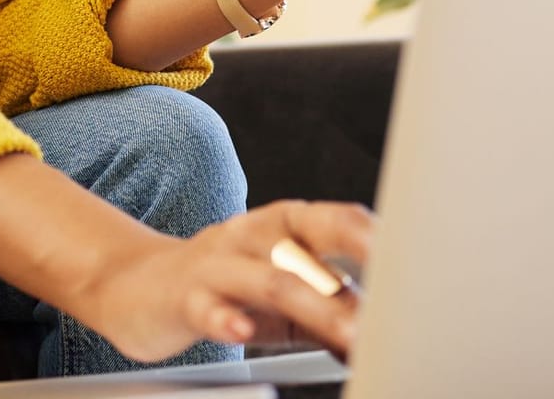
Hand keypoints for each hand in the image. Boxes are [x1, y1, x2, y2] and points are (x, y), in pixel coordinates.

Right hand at [78, 200, 372, 362]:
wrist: (133, 286)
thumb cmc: (221, 287)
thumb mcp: (280, 293)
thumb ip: (327, 308)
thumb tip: (385, 330)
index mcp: (283, 227)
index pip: (337, 219)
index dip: (377, 238)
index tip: (420, 259)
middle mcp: (252, 235)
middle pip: (311, 243)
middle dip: (356, 270)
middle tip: (397, 301)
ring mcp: (217, 263)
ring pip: (271, 279)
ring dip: (315, 306)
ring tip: (349, 333)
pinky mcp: (184, 297)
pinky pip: (207, 306)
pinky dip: (228, 319)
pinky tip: (244, 331)